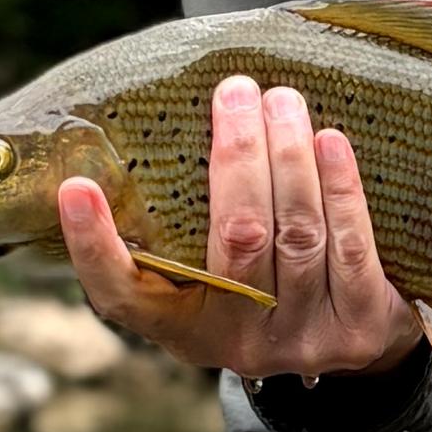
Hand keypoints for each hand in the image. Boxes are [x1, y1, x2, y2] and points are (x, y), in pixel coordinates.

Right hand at [57, 77, 423, 383]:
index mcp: (179, 326)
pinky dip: (339, 190)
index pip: (121, 295)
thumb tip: (134, 128)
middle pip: (238, 239)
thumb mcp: (204, 270)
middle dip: (239, 155)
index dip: (93, 246)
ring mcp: (299, 340)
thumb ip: (173, 221)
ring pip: (297, 235)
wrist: (349, 341)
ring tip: (282, 101)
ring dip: (291, 157)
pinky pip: (350, 249)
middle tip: (236, 90)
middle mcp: (235, 341)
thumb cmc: (259, 278)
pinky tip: (330, 143)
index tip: (74, 187)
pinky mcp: (356, 331)